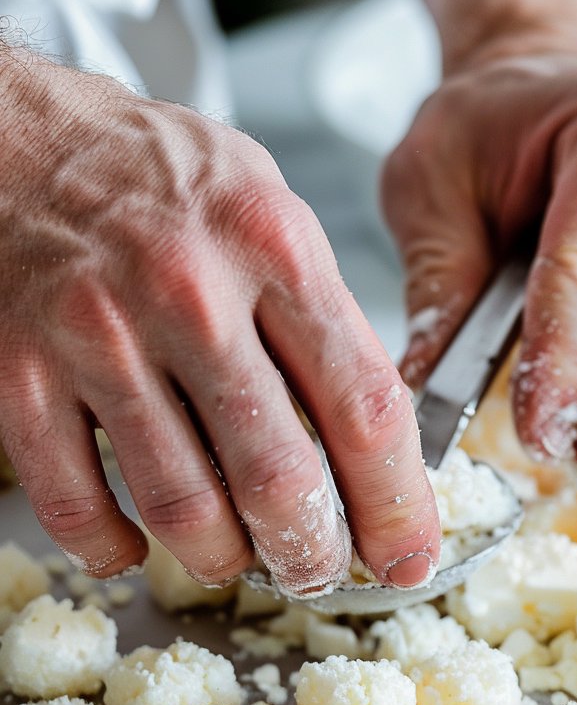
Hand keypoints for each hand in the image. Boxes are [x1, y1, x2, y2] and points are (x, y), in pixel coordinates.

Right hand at [0, 51, 437, 588]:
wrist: (19, 136)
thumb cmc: (155, 178)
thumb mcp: (267, 208)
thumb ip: (320, 316)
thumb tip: (370, 442)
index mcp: (272, 247)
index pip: (364, 405)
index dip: (397, 503)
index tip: (408, 553)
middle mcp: (189, 293)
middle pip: (278, 474)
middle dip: (311, 551)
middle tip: (318, 569)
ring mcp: (98, 337)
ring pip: (182, 506)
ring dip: (222, 558)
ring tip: (237, 556)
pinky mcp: (20, 374)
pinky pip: (76, 505)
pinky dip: (114, 547)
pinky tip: (135, 542)